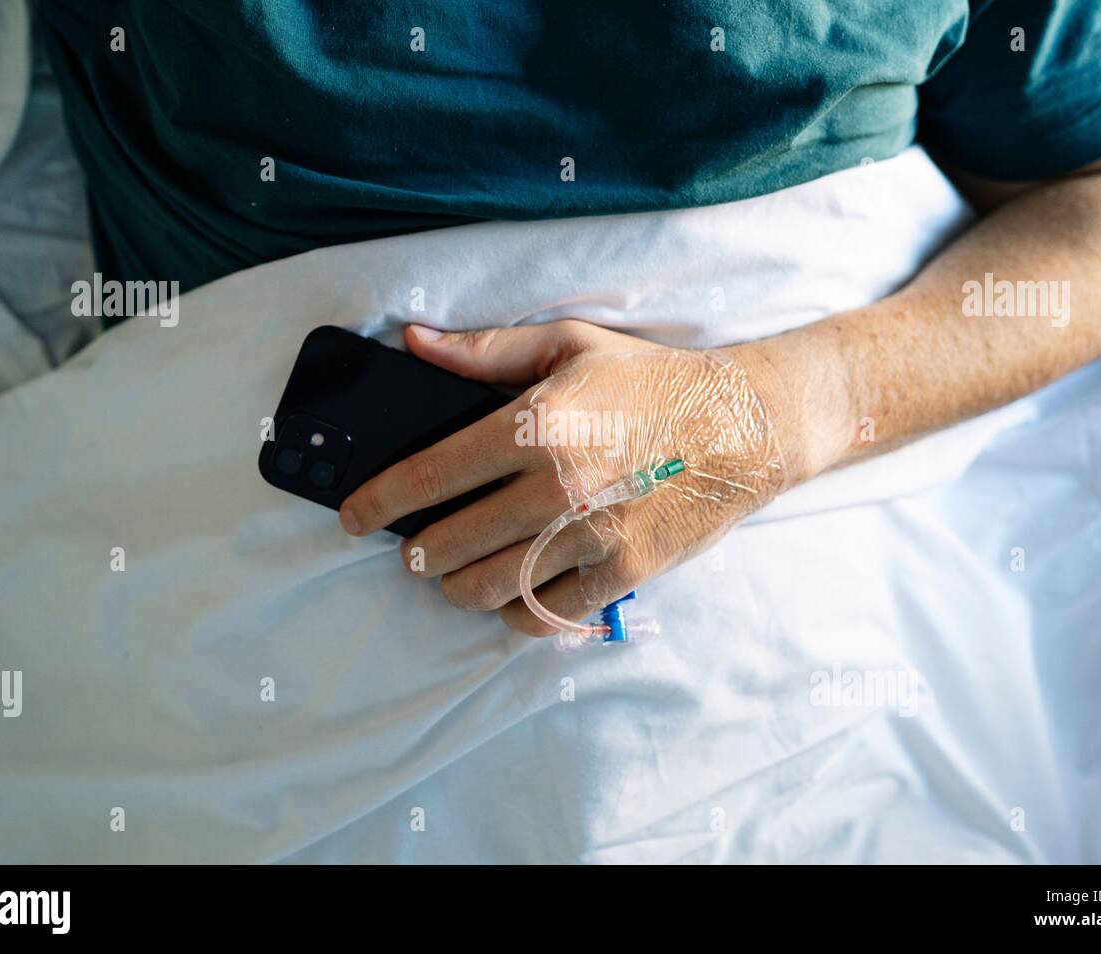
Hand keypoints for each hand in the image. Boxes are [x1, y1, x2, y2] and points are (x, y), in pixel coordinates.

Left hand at [339, 321, 801, 634]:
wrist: (747, 423)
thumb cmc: (654, 380)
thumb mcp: (569, 344)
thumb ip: (485, 350)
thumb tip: (415, 342)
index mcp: (533, 424)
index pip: (428, 474)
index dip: (378, 502)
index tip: (354, 516)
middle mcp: (555, 486)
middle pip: (449, 543)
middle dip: (415, 554)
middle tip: (409, 551)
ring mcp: (590, 536)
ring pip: (489, 588)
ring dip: (456, 587)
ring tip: (453, 575)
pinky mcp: (623, 572)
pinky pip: (546, 614)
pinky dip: (516, 614)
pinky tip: (510, 598)